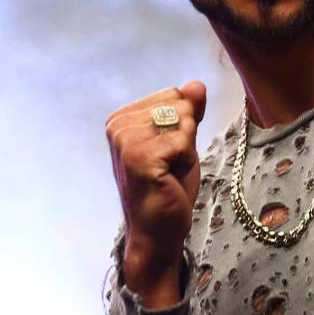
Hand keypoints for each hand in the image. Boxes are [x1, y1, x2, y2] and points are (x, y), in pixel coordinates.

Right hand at [104, 80, 206, 306]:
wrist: (158, 230)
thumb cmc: (169, 186)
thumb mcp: (182, 141)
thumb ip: (188, 111)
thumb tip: (196, 83)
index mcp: (122, 117)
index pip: (174, 94)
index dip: (183, 126)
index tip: (168, 153)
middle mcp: (117, 124)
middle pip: (180, 104)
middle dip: (186, 136)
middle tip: (169, 164)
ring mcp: (125, 140)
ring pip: (183, 121)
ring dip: (186, 150)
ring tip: (168, 171)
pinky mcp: (138, 157)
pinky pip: (183, 141)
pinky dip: (186, 161)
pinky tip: (168, 178)